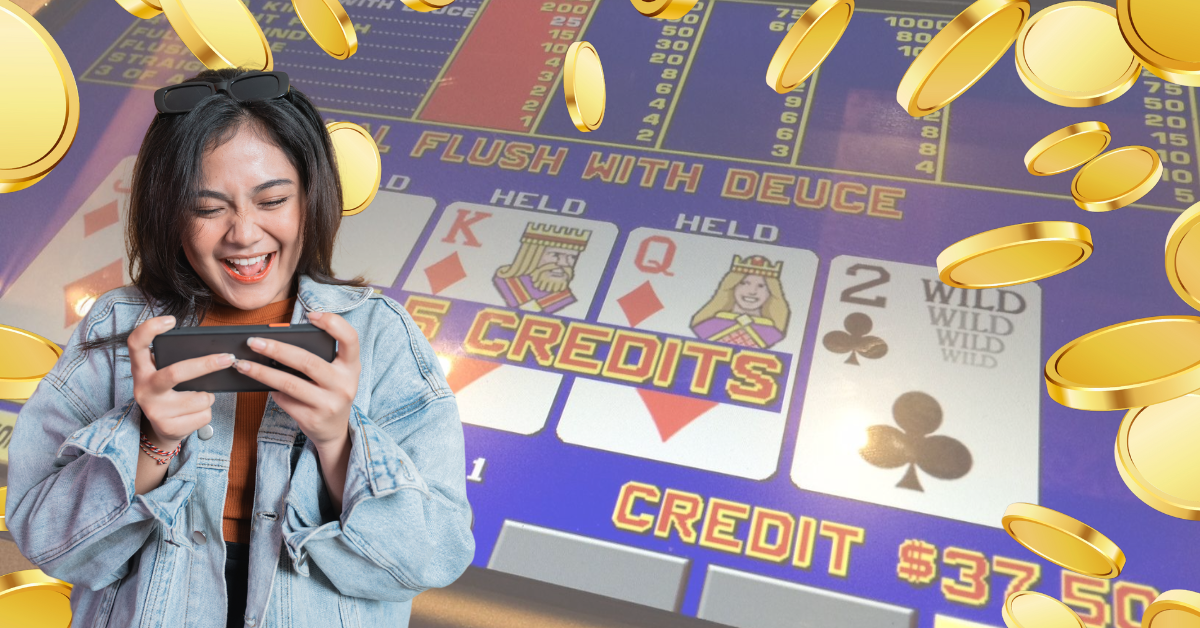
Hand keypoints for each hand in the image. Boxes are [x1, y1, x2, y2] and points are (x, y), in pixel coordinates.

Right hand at [129, 316, 233, 446]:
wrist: (162, 430)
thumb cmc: (171, 394)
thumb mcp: (167, 376)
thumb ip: (178, 362)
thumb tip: (217, 353)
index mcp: (141, 370)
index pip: (135, 344)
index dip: (149, 329)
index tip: (171, 320)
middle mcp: (143, 389)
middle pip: (175, 373)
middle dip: (206, 365)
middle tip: (228, 358)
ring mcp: (154, 410)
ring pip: (199, 398)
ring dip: (208, 396)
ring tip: (197, 398)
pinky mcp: (168, 427)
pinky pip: (203, 415)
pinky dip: (207, 412)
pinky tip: (194, 414)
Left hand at [235, 311, 359, 447]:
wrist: (334, 431)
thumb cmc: (329, 392)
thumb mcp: (335, 374)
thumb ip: (319, 358)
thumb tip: (278, 344)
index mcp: (352, 367)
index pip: (350, 339)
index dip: (333, 323)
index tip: (311, 315)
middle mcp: (344, 384)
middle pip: (307, 361)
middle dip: (276, 349)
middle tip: (253, 342)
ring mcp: (329, 403)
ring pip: (289, 383)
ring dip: (261, 372)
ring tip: (243, 364)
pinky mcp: (312, 418)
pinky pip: (285, 400)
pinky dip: (271, 391)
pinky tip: (261, 384)